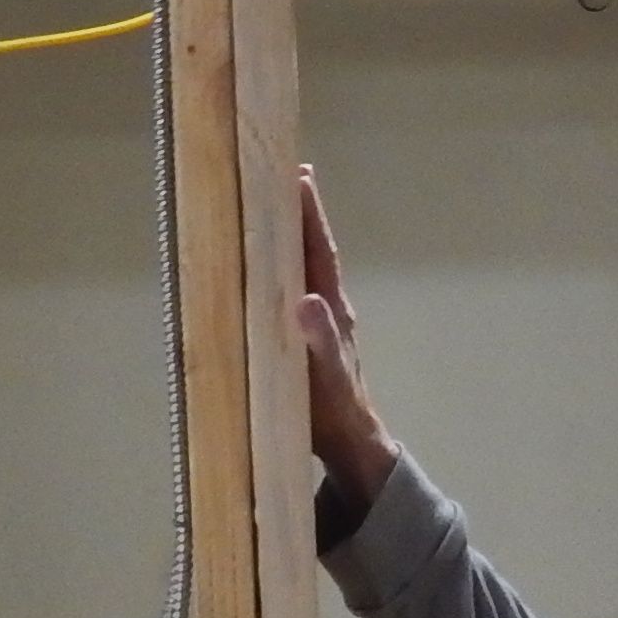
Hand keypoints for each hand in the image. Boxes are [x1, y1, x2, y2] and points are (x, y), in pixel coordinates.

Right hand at [292, 167, 393, 508]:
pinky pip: (292, 290)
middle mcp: (328, 308)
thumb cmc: (336, 412)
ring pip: (304, 268)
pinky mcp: (307, 338)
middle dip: (302, 213)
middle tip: (289, 172)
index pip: (319, 251)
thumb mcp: (327, 377)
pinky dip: (281, 268)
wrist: (349, 445)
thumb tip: (307, 300)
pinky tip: (268, 266)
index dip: (309, 215)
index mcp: (332, 310)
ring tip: (275, 207)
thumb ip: (320, 341)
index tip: (300, 176)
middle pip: (313, 250)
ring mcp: (318, 322)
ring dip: (291, 236)